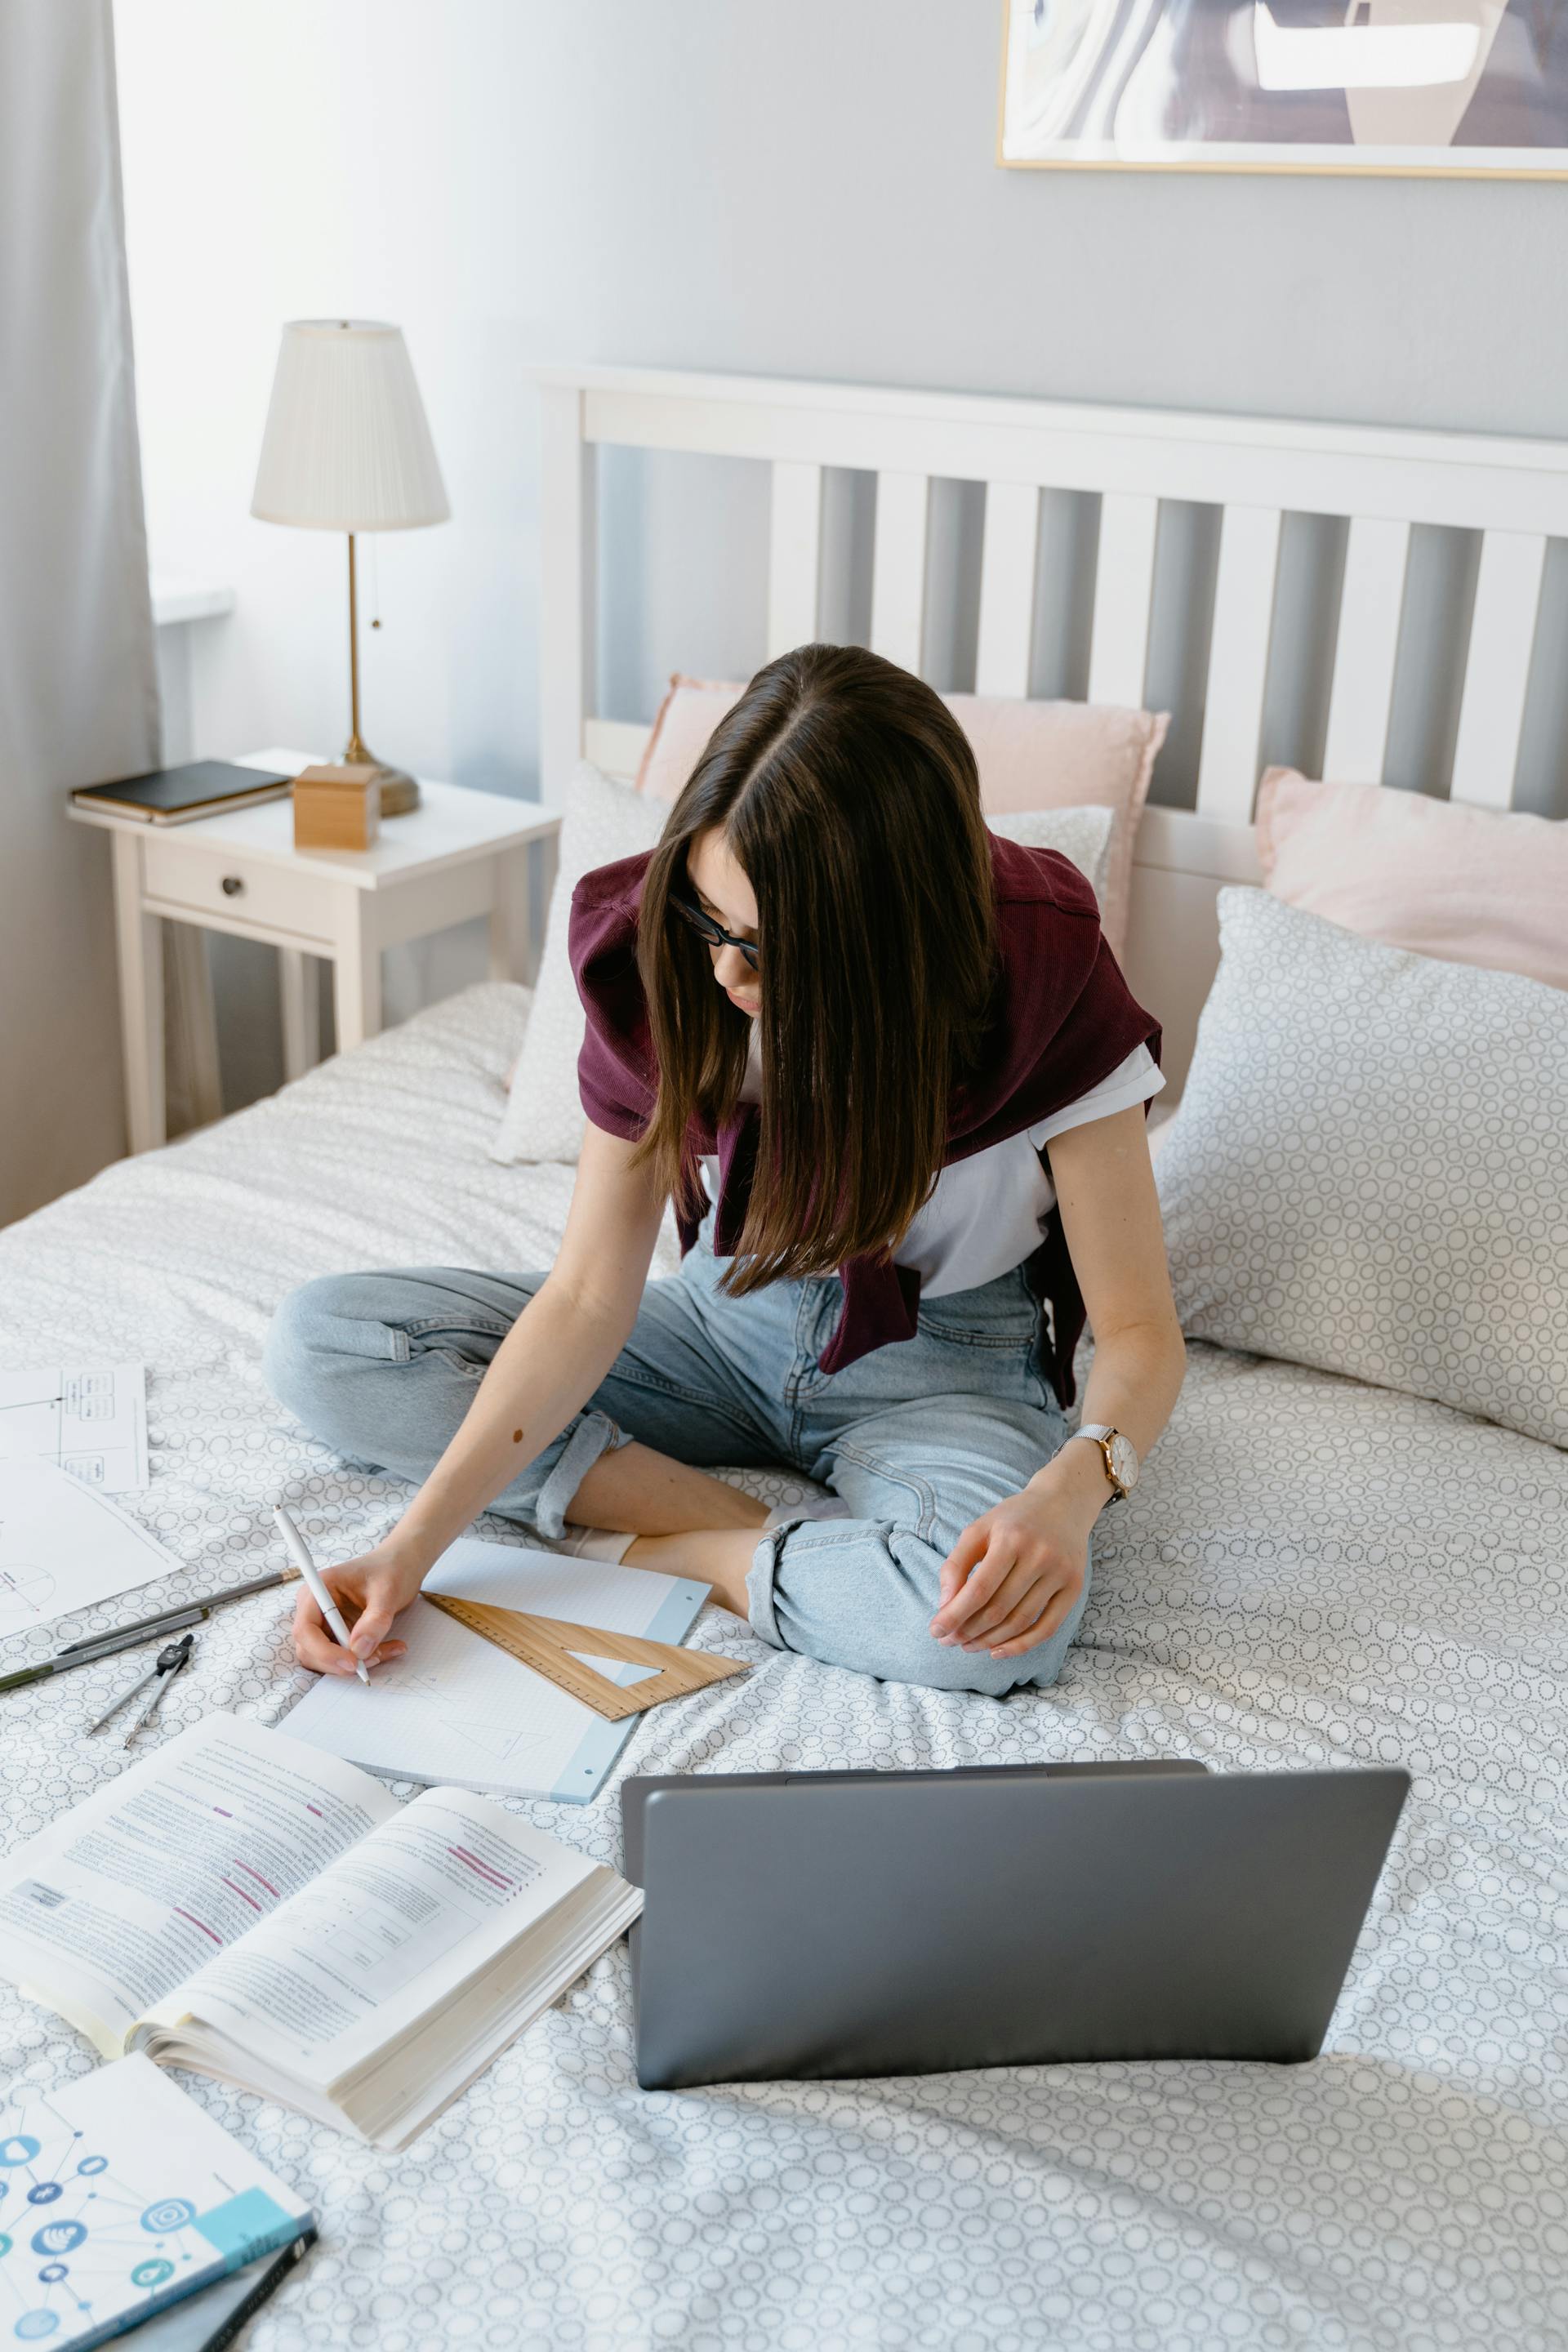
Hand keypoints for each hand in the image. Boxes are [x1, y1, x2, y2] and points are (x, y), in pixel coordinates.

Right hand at [290, 1534, 426, 1676]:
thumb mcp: (388, 1591)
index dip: (324, 1651)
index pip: (306, 1629)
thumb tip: (360, 1650)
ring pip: (326, 1658)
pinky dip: (365, 1659)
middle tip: (374, 1660)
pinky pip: (343, 1657)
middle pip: (310, 1649)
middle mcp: (314, 1608)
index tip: (353, 1662)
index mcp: (319, 1590)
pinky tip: (390, 1649)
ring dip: (355, 1663)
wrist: (400, 1566)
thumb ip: (375, 1620)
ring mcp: (324, 1623)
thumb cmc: (391, 1570)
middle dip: (340, 1662)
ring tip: (388, 1651)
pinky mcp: (337, 1634)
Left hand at [929, 1482, 1093, 1660]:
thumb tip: (945, 1605)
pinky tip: (997, 1651)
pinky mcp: (1075, 1587)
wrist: (1063, 1504)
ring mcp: (1060, 1573)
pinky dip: (1021, 1645)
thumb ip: (957, 1563)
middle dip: (968, 1630)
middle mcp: (1040, 1556)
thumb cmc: (1013, 1519)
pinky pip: (1048, 1627)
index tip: (935, 1631)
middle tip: (949, 1640)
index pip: (979, 1589)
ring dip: (989, 1641)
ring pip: (1020, 1621)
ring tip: (968, 1645)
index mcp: (1011, 1538)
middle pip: (999, 1609)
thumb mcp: (979, 1529)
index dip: (955, 1614)